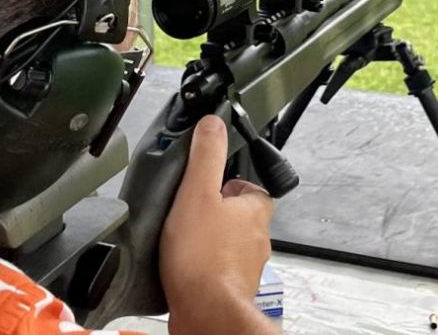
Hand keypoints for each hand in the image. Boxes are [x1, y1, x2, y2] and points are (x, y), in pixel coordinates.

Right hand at [160, 115, 275, 334]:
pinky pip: (216, 270)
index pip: (250, 186)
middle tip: (188, 211)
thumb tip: (212, 123)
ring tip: (181, 239)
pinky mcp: (229, 290)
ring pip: (227, 245)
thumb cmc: (203, 259)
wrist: (204, 313)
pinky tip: (182, 267)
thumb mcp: (197, 191)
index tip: (209, 182)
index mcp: (255, 210)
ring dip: (207, 242)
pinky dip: (201, 267)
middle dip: (215, 213)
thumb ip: (206, 155)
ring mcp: (244, 267)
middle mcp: (256, 239)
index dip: (227, 182)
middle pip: (238, 216)